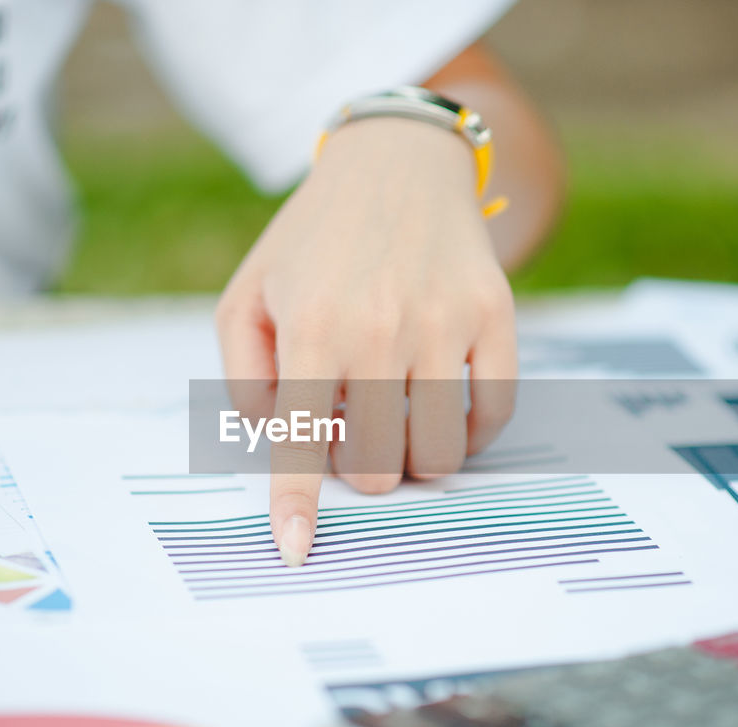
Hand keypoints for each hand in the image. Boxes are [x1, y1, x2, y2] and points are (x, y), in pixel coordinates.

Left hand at [215, 117, 517, 566]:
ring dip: (412, 459)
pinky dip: (468, 434)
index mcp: (312, 325)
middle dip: (359, 469)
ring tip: (396, 420)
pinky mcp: (495, 316)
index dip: (296, 505)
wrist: (395, 164)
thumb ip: (243, 375)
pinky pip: (493, 415)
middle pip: (375, 466)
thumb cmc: (313, 241)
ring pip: (437, 454)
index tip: (296, 551)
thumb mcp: (248, 293)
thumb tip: (276, 441)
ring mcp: (444, 322)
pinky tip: (442, 410)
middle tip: (355, 430)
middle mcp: (379, 328)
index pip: (299, 441)